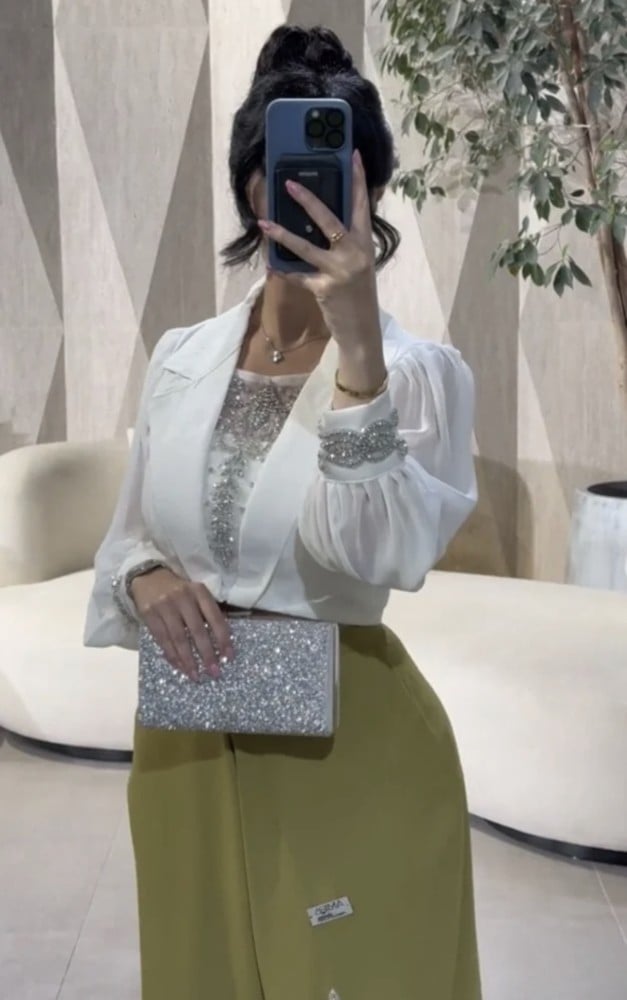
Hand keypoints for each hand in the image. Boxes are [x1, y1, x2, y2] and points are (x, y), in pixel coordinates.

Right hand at [130, 568, 232, 681]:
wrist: (148, 577)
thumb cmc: (179, 591)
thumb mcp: (196, 594)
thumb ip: (208, 613)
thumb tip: (222, 643)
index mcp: (199, 591)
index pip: (215, 617)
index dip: (223, 638)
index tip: (229, 657)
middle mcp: (183, 597)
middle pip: (197, 630)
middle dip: (207, 653)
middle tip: (214, 672)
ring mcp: (164, 606)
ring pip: (178, 638)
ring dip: (188, 660)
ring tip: (195, 675)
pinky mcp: (149, 614)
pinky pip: (162, 640)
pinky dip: (172, 655)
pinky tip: (179, 667)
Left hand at [258, 150, 382, 352]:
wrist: (362, 330)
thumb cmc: (358, 296)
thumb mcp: (359, 266)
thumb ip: (346, 245)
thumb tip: (324, 224)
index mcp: (364, 244)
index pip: (361, 205)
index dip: (357, 179)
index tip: (352, 155)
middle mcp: (354, 254)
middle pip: (329, 220)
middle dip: (308, 200)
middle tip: (289, 183)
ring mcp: (339, 271)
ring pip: (306, 247)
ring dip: (283, 234)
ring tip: (265, 223)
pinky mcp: (324, 289)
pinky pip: (298, 276)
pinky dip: (284, 272)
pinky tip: (271, 266)